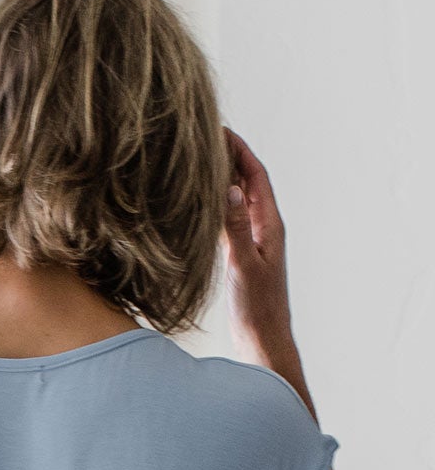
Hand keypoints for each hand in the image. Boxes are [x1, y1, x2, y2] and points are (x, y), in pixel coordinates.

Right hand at [222, 128, 295, 364]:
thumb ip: (236, 228)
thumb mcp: (244, 266)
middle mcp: (264, 228)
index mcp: (270, 225)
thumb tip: (228, 188)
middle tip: (204, 136)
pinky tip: (200, 201)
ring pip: (236, 199)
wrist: (263, 340)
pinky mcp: (242, 255)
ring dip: (221, 178)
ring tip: (198, 160)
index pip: (255, 175)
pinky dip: (215, 204)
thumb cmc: (258, 309)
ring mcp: (253, 241)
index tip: (220, 128)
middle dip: (229, 156)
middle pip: (246, 181)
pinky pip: (228, 219)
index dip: (239, 149)